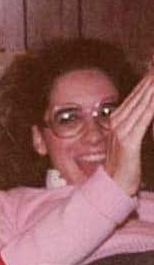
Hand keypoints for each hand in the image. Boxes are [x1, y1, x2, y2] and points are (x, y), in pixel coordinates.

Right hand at [105, 70, 153, 195]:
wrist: (114, 185)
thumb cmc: (124, 165)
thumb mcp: (129, 140)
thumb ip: (135, 125)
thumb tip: (145, 112)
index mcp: (117, 120)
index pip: (135, 95)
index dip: (147, 80)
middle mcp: (117, 122)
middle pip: (139, 96)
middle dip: (151, 80)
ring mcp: (121, 130)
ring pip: (142, 104)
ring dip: (152, 89)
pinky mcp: (129, 141)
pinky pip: (143, 119)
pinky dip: (150, 106)